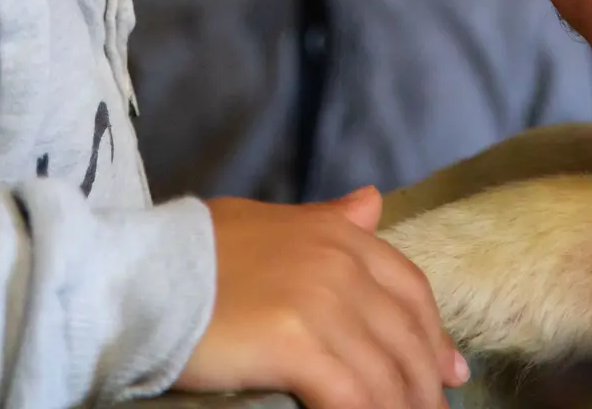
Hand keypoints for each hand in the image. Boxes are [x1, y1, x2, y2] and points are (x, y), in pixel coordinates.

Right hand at [178, 187, 467, 408]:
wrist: (141, 275)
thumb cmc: (192, 253)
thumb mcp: (266, 222)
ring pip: (387, 375)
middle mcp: (340, 264)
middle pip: (406, 338)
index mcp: (337, 235)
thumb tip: (373, 201)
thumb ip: (323, 220)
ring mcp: (323, 303)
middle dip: (425, 386)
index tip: (450, 372)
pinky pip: (354, 397)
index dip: (434, 336)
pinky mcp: (299, 345)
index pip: (409, 289)